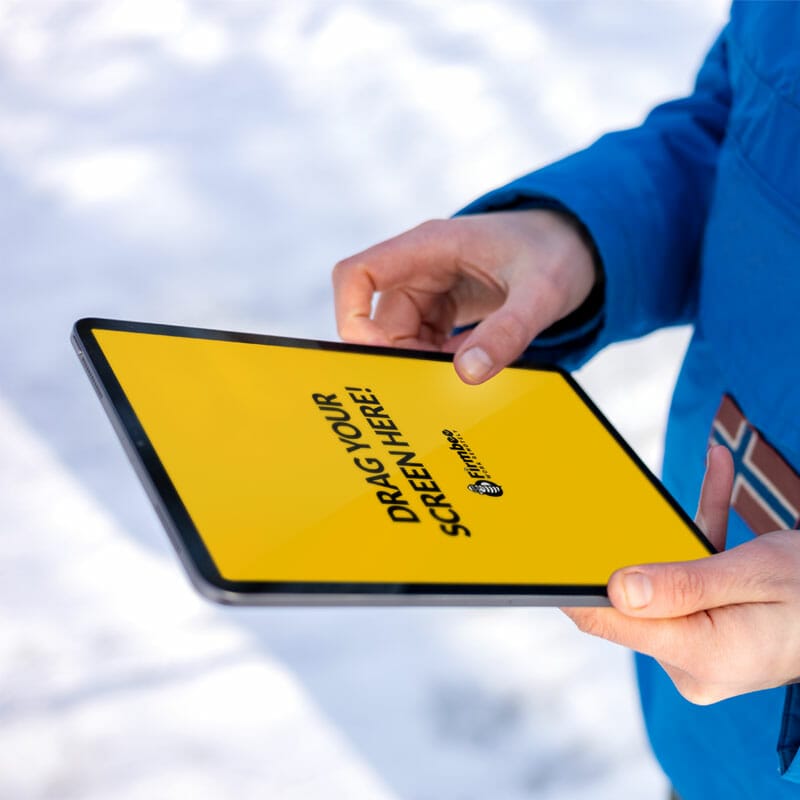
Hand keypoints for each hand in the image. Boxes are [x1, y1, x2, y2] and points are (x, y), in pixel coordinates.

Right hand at [332, 210, 595, 383]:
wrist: (580, 242)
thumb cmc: (558, 252)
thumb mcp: (541, 293)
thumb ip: (507, 332)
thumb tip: (467, 375)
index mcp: (429, 246)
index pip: (357, 274)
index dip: (350, 315)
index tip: (371, 355)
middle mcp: (420, 266)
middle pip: (379, 321)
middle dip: (399, 357)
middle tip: (434, 386)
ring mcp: (430, 288)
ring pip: (400, 337)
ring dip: (421, 363)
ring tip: (461, 378)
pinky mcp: (444, 306)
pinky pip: (424, 341)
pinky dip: (438, 362)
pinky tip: (468, 370)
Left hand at [563, 445, 799, 703]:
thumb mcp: (756, 576)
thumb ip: (685, 583)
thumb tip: (616, 590)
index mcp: (701, 654)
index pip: (611, 622)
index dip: (570, 587)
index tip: (538, 554)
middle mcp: (694, 657)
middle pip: (633, 597)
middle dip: (624, 545)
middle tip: (590, 495)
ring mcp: (701, 642)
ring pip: (663, 577)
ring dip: (671, 528)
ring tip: (687, 469)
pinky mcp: (711, 622)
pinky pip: (691, 572)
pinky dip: (700, 529)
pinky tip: (717, 467)